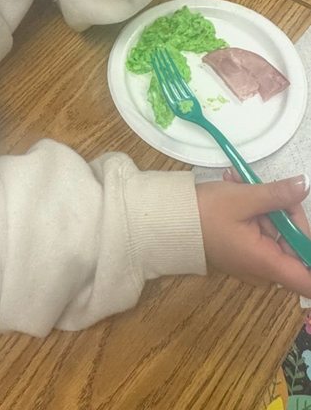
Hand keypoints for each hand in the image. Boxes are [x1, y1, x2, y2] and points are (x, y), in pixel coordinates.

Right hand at [196, 174, 310, 295]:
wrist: (168, 221)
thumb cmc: (205, 213)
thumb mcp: (244, 198)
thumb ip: (278, 195)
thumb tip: (304, 186)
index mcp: (267, 263)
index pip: (309, 281)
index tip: (301, 226)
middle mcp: (264, 270)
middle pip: (296, 245)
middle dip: (286, 213)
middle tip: (267, 189)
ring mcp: (254, 261)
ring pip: (278, 234)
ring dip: (267, 207)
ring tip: (242, 184)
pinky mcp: (244, 252)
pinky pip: (262, 233)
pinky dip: (256, 212)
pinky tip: (237, 190)